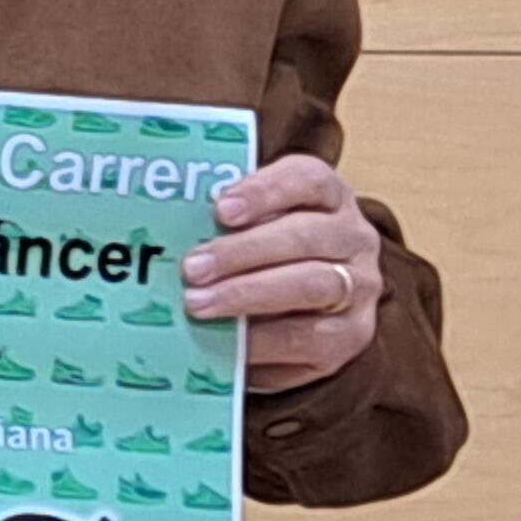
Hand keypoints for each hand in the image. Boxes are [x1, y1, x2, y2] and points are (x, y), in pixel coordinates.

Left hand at [185, 153, 382, 391]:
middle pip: (305, 235)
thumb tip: (160, 229)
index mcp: (327, 196)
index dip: (265, 190)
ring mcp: (359, 286)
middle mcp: (353, 237)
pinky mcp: (353, 334)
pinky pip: (311, 337)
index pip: (307, 178)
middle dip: (243, 252)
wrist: (293, 316)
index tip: (220, 208)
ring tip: (199, 304)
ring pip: (313, 284)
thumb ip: (219, 223)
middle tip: (192, 268)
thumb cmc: (256, 258)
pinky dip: (265, 340)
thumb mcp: (243, 230)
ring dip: (249, 294)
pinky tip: (230, 342)